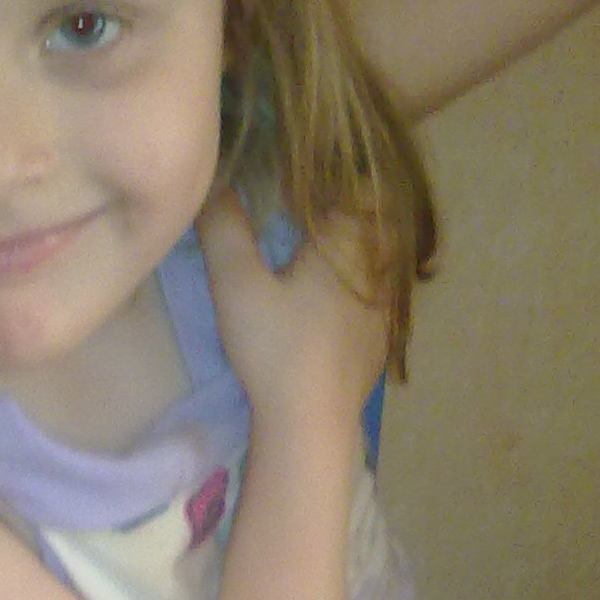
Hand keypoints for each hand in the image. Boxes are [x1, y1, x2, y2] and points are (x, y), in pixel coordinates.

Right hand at [196, 192, 389, 434]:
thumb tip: (213, 180)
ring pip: (381, 260)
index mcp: (350, 242)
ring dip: (355, 249)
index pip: (356, 186)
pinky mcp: (381, 340)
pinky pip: (378, 296)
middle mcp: (379, 267)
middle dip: (346, 209)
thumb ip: (224, 227)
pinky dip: (359, 286)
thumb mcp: (237, 284)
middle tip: (308, 208)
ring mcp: (386, 307)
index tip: (298, 176)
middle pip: (375, 219)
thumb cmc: (275, 348)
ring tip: (317, 250)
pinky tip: (330, 300)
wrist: (310, 423)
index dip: (330, 176)